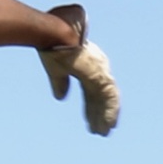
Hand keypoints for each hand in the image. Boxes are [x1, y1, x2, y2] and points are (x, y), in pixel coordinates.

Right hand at [39, 8, 118, 133]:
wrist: (53, 31)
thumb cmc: (51, 43)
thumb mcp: (56, 68)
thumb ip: (60, 83)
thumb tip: (60, 98)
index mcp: (87, 67)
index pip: (92, 91)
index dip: (91, 107)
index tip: (90, 121)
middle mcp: (97, 69)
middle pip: (101, 97)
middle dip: (99, 114)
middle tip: (100, 131)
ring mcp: (100, 71)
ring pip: (108, 99)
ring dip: (106, 116)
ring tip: (104, 132)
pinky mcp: (100, 74)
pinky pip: (110, 96)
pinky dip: (110, 110)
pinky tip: (109, 124)